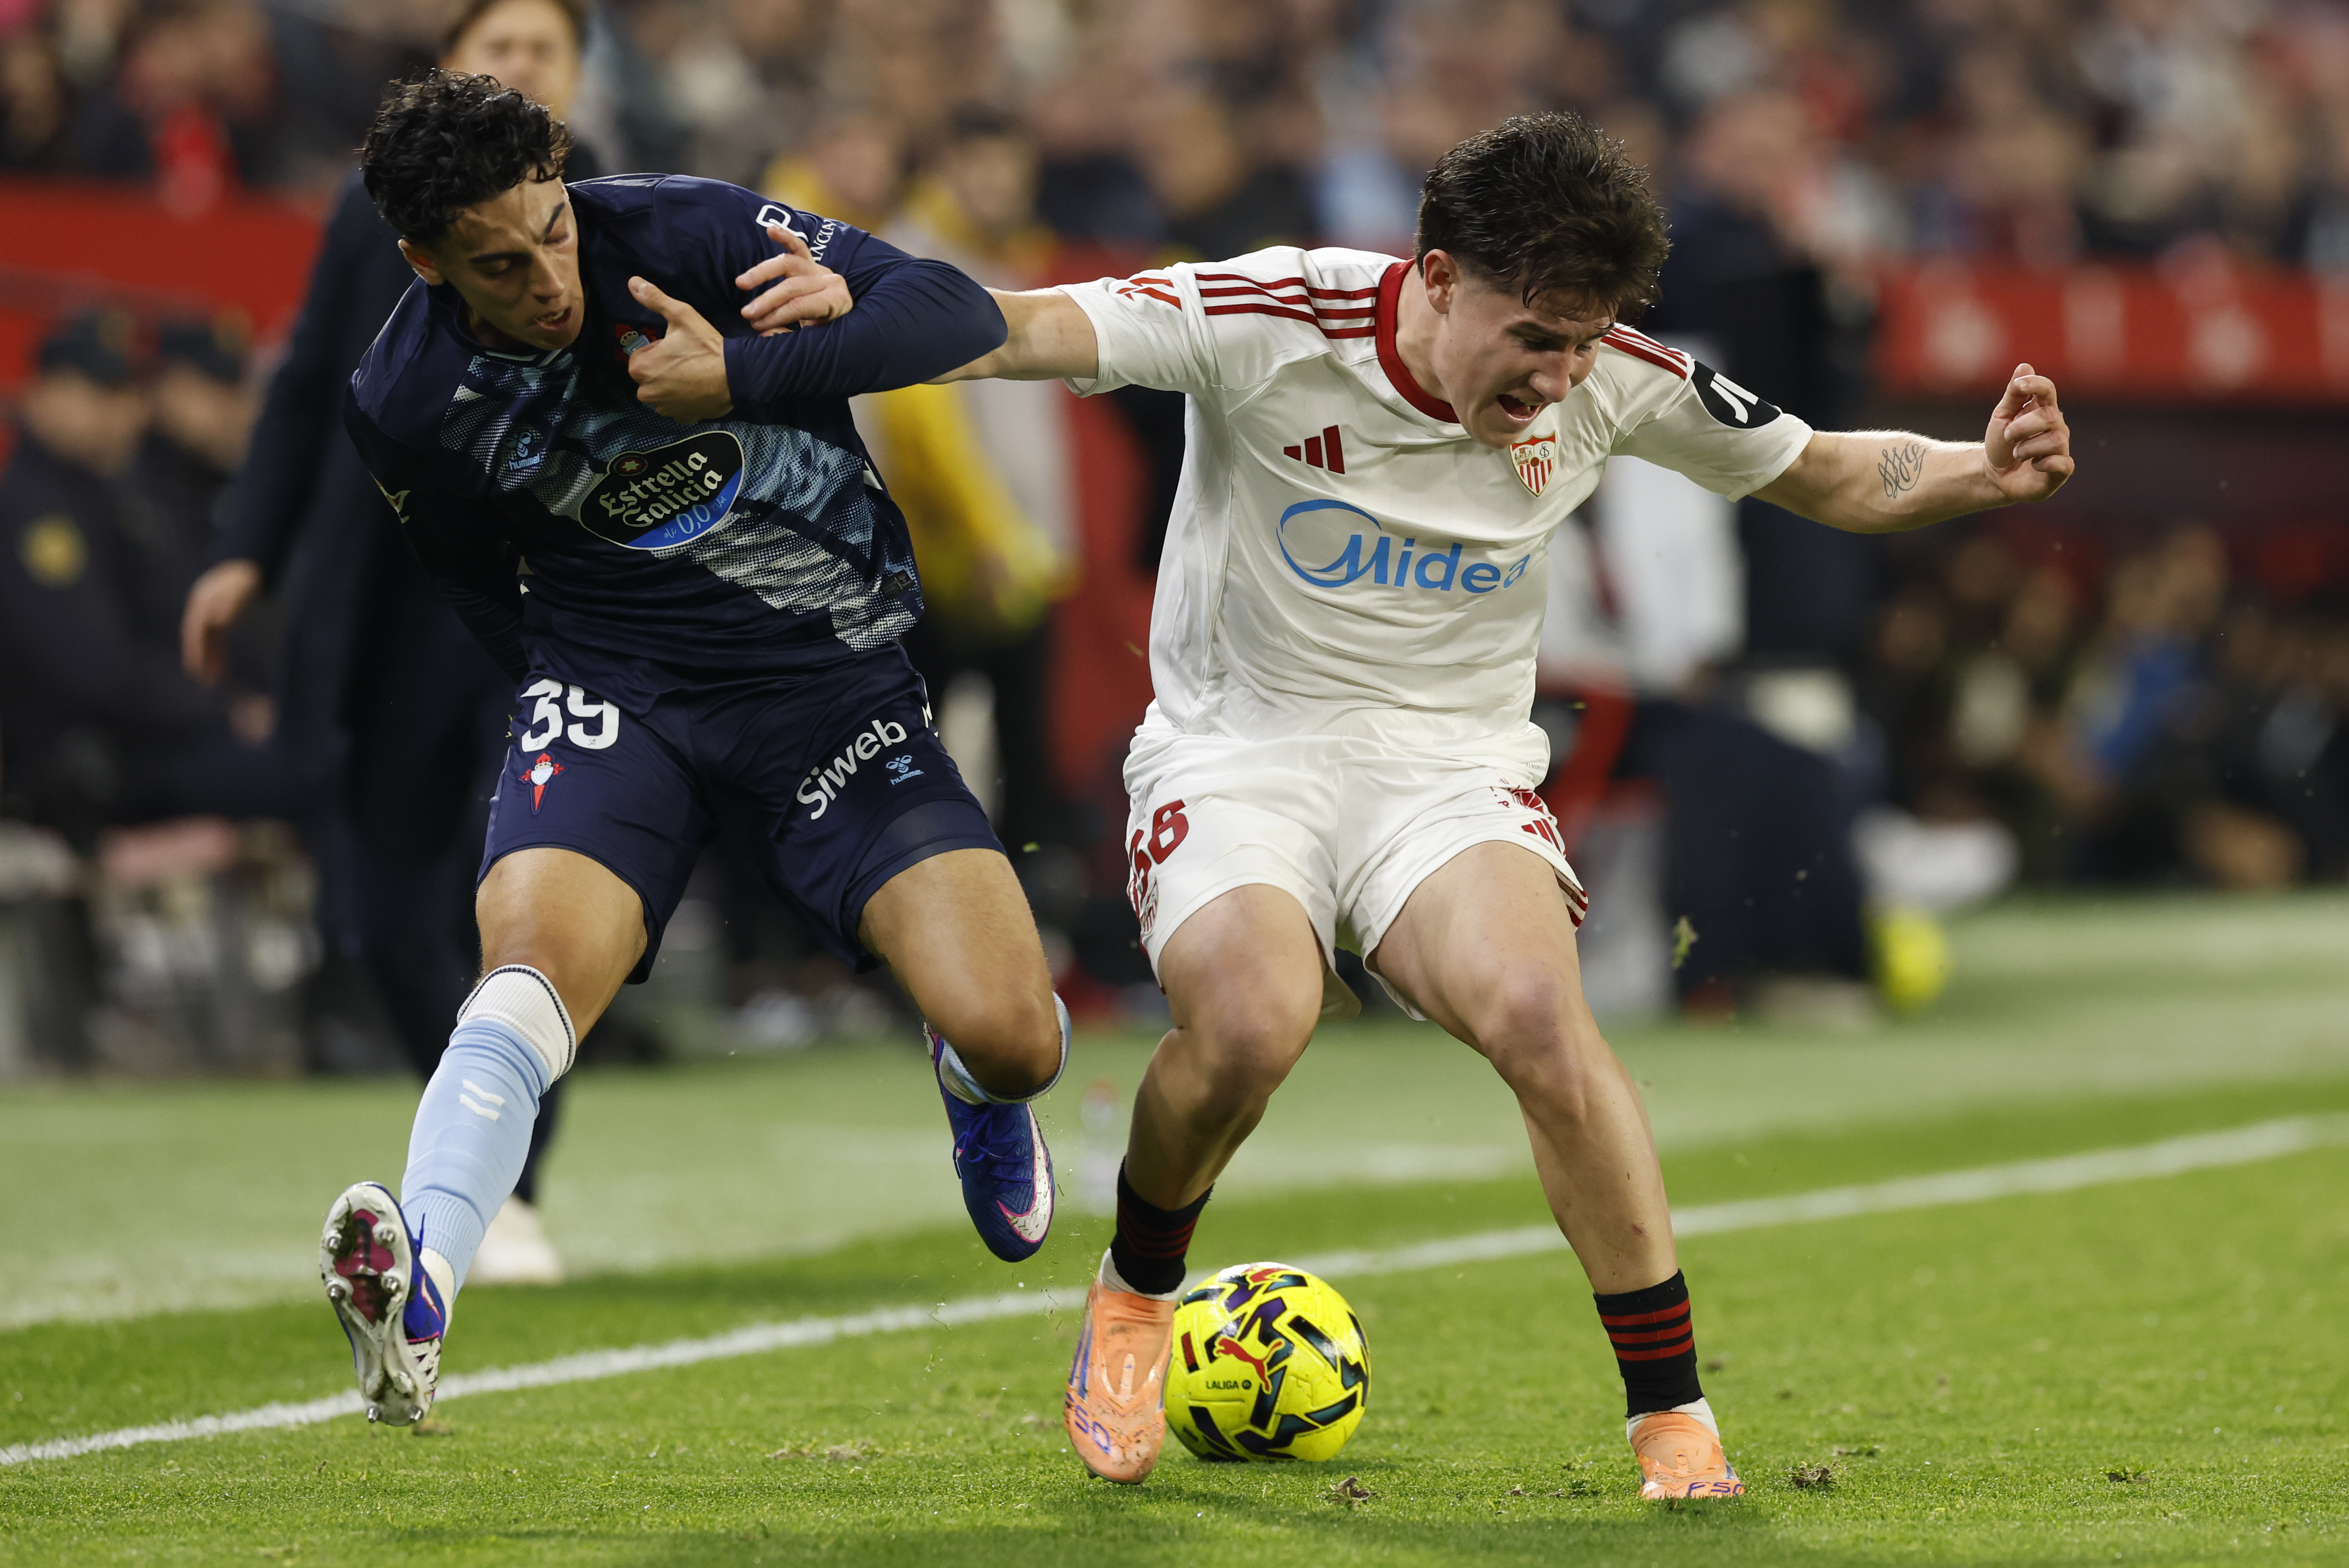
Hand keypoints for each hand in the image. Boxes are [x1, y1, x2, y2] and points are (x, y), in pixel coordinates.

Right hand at [180, 558, 261, 684]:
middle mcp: (201, 608)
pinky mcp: (218, 614)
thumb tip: (217, 622)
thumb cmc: (246, 576)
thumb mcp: (240, 589)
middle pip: (197, 638)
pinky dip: (218, 651)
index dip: (195, 651)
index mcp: (201, 603)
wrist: (250, 562)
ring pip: (206, 640)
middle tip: (205, 681)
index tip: (198, 669)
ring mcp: (208, 611)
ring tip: (216, 679)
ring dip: (210, 658)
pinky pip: (215, 637)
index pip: (195, 632)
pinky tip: (222, 665)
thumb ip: (230, 604)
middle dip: (200, 659)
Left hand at [626, 278, 733, 421]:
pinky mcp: (682, 418)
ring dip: (671, 386)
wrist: (736, 374)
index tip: (674, 348)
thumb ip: (655, 299)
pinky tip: (697, 389)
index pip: (639, 359)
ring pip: (661, 394)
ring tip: (692, 374)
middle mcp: (647, 393)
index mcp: (641, 368)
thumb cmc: (706, 346)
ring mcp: (665, 408)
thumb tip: (632, 281)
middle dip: (661, 370)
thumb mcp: (681, 315)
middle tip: (685, 360)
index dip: (656, 352)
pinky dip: (684, 401)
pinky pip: (677, 408)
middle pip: (648, 378)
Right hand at [734, 223, 853, 335]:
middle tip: (746, 313)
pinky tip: (770, 230)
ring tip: (741, 283)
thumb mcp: (815, 338)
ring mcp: (819, 268)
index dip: (776, 315)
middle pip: (792, 286)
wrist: (845, 318)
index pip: (800, 305)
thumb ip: (791, 335)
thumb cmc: (828, 330)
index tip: (757, 325)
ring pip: (788, 264)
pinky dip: (785, 237)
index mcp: (836, 300)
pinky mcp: (811, 261)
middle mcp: (829, 281)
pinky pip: (798, 246)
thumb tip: (765, 333)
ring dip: (762, 272)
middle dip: (767, 300)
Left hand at [1983, 362, 2073, 502]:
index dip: (2036, 384)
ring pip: (2055, 439)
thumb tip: (2025, 366)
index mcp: (2041, 409)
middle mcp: (2056, 426)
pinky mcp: (2061, 470)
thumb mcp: (2002, 416)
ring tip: (2017, 454)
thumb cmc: (2001, 443)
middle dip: (2021, 427)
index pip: (2048, 389)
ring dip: (2027, 448)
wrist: (1996, 475)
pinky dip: (2043, 463)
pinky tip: (2034, 465)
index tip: (2018, 386)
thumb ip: (2013, 395)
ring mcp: (2061, 448)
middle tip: (2007, 436)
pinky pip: (2062, 463)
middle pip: (2049, 416)